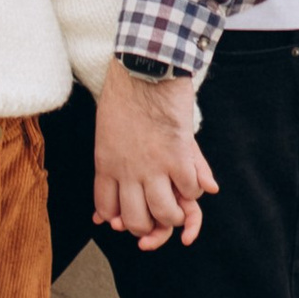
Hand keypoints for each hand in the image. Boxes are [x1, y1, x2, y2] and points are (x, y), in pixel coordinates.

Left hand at [91, 57, 214, 252]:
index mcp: (105, 163)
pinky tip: (192, 182)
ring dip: (174, 217)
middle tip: (157, 221)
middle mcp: (127, 171)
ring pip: (164, 214)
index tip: (126, 219)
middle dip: (148, 230)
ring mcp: (153, 166)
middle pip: (135, 220)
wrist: (144, 68)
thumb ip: (111, 170)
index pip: (107, 208)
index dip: (118, 220)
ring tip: (178, 211)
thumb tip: (104, 215)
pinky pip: (190, 192)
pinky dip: (194, 192)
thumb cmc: (124, 94)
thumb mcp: (107, 132)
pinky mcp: (178, 156)